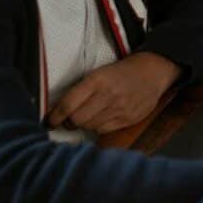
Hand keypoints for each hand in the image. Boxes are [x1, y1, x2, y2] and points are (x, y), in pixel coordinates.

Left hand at [47, 52, 180, 133]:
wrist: (153, 71)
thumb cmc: (123, 72)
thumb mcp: (99, 73)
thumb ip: (81, 90)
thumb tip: (60, 109)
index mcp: (97, 80)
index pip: (68, 105)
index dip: (54, 116)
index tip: (49, 121)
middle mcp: (108, 95)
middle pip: (77, 120)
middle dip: (69, 122)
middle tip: (67, 120)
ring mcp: (120, 108)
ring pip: (89, 127)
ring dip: (84, 124)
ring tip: (88, 116)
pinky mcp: (128, 119)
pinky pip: (104, 131)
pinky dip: (98, 127)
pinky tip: (101, 118)